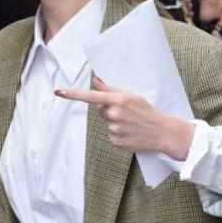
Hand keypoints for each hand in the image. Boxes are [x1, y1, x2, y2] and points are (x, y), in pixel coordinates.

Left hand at [55, 77, 193, 160]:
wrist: (162, 132)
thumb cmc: (147, 111)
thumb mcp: (131, 96)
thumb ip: (111, 89)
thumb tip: (95, 81)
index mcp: (119, 100)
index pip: (91, 96)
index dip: (73, 94)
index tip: (59, 92)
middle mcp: (115, 115)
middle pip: (100, 108)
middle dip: (109, 108)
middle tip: (126, 111)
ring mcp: (115, 129)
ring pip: (105, 121)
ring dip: (114, 120)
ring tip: (130, 122)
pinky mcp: (116, 141)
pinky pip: (110, 133)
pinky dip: (118, 132)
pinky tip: (130, 131)